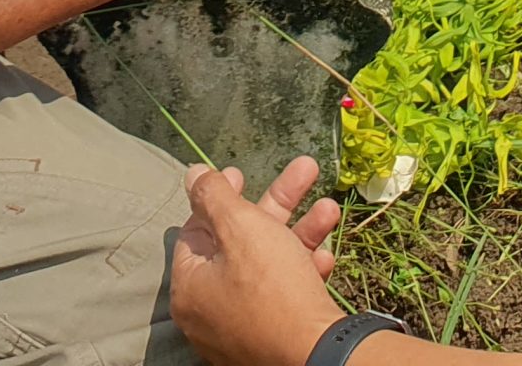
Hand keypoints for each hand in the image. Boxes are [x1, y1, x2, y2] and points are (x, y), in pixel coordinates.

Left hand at [171, 159, 343, 365]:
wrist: (316, 353)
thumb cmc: (272, 286)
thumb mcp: (242, 228)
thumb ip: (214, 196)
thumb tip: (193, 174)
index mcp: (191, 286)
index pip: (198, 231)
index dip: (221, 197)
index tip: (241, 174)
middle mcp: (211, 310)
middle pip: (241, 243)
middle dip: (277, 206)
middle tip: (302, 174)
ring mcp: (242, 327)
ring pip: (269, 266)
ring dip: (300, 233)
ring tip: (330, 209)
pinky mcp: (272, 337)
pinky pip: (283, 295)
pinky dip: (302, 271)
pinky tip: (325, 258)